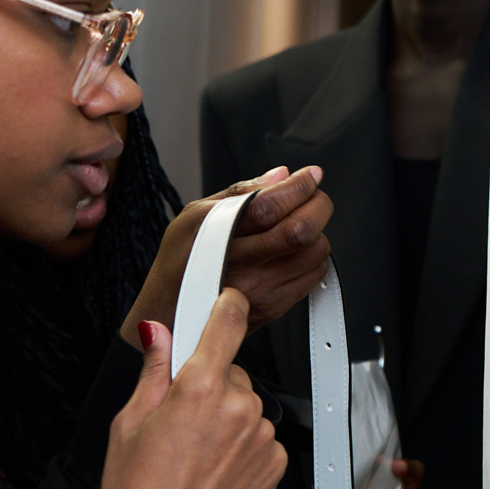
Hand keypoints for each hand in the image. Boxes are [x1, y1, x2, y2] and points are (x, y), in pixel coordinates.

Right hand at [101, 294, 286, 488]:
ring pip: (249, 409)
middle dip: (211, 387)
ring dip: (229, 421)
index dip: (226, 305)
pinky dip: (244, 448)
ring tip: (195, 454)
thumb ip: (154, 370)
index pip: (226, 322)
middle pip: (233, 374)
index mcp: (199, 388)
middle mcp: (239, 408)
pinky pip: (262, 439)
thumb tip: (158, 334)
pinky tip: (215, 469)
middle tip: (181, 421)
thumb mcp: (129, 422)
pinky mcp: (276, 464)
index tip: (226, 299)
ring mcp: (262, 437)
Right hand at [122, 166, 332, 342]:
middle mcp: (241, 264)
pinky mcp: (274, 308)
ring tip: (300, 226)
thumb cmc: (181, 261)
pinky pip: (313, 276)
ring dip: (316, 233)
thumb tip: (281, 175)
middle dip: (318, 206)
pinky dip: (313, 258)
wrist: (172, 313)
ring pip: (314, 253)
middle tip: (314, 198)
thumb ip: (242, 192)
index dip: (299, 185)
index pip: (271, 205)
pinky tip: (294, 253)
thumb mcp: (195, 215)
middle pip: (301, 230)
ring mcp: (260, 289)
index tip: (310, 175)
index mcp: (218, 233)